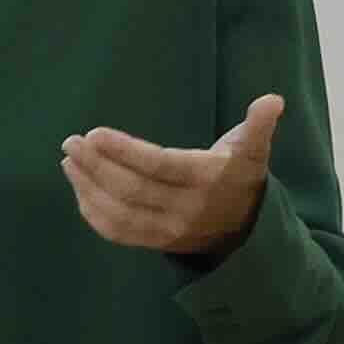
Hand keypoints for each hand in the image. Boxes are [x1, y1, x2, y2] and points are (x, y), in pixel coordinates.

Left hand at [62, 94, 283, 256]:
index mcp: (206, 178)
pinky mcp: (156, 243)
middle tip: (72, 141)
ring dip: (88, 188)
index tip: (94, 134)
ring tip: (70, 160)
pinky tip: (79, 188)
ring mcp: (169, 230)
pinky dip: (93, 212)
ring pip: (120, 213)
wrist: (246, 230)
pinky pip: (118, 232)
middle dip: (97, 165)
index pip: (159, 165)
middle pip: (132, 189)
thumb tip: (273, 100)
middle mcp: (186, 208)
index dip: (124, 151)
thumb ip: (258, 125)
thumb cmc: (240, 176)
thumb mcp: (253, 149)